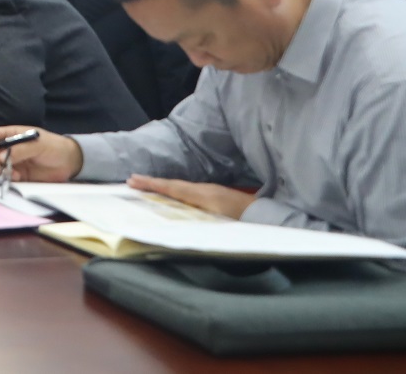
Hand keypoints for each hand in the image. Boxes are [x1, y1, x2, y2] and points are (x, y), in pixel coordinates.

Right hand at [0, 125, 81, 181]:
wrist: (70, 162)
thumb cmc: (54, 146)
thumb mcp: (38, 144)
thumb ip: (20, 150)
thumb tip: (0, 157)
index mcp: (13, 134)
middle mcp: (10, 147)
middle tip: (0, 169)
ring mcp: (14, 161)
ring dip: (1, 171)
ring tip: (13, 174)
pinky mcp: (20, 174)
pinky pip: (8, 176)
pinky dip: (9, 178)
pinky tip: (18, 177)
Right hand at [129, 175, 255, 218]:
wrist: (274, 218)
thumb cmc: (250, 224)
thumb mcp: (226, 225)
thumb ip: (204, 223)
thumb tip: (180, 224)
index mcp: (207, 197)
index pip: (175, 188)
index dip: (154, 185)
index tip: (134, 181)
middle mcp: (208, 191)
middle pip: (176, 184)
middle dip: (153, 182)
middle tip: (132, 180)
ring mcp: (214, 192)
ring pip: (183, 187)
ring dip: (164, 186)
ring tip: (147, 186)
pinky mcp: (219, 196)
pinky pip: (190, 190)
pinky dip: (176, 190)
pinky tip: (173, 195)